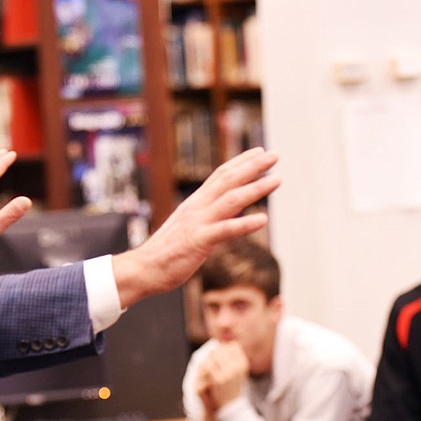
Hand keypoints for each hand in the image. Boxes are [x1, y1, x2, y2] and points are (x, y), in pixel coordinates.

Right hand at [112, 148, 279, 307]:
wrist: (143, 269)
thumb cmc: (166, 252)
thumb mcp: (188, 227)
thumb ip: (205, 217)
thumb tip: (224, 215)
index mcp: (195, 203)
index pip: (220, 175)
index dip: (241, 162)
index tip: (259, 152)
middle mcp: (197, 207)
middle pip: (228, 180)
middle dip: (253, 166)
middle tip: (275, 155)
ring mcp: (198, 223)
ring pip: (231, 200)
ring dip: (255, 189)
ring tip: (277, 180)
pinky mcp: (198, 242)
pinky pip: (225, 231)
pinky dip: (245, 224)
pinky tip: (263, 220)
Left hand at [196, 342, 248, 411]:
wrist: (231, 405)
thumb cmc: (233, 386)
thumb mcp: (237, 370)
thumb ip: (232, 357)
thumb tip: (221, 342)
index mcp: (243, 363)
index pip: (233, 346)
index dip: (225, 348)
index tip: (222, 355)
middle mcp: (237, 367)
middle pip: (222, 349)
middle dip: (215, 352)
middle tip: (212, 361)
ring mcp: (228, 373)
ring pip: (213, 355)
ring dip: (209, 359)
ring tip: (209, 367)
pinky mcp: (218, 379)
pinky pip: (207, 365)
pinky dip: (204, 367)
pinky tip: (205, 373)